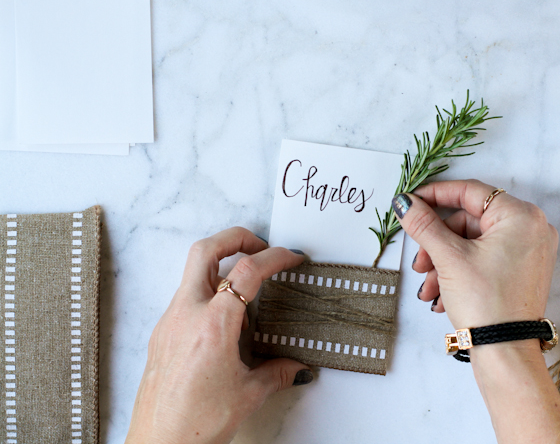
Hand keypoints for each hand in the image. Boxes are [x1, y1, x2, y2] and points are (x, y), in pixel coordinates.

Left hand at [126, 227, 312, 443]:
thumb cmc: (194, 424)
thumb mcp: (247, 395)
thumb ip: (277, 373)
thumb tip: (296, 367)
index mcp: (212, 325)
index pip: (246, 271)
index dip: (274, 257)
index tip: (291, 257)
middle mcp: (185, 315)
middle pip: (205, 250)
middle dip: (236, 237)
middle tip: (260, 246)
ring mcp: (169, 322)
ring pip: (192, 272)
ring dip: (221, 267)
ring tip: (247, 290)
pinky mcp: (162, 334)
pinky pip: (186, 297)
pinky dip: (208, 293)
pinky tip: (225, 320)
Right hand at [393, 179, 557, 329]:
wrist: (506, 352)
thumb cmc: (486, 303)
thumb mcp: (448, 257)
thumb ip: (423, 224)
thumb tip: (405, 203)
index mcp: (521, 216)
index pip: (470, 192)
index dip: (435, 195)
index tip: (411, 202)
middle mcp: (531, 228)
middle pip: (469, 222)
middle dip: (437, 244)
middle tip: (420, 262)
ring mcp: (529, 251)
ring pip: (473, 244)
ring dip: (444, 263)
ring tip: (429, 288)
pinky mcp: (523, 271)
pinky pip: (485, 259)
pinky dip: (460, 272)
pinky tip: (442, 295)